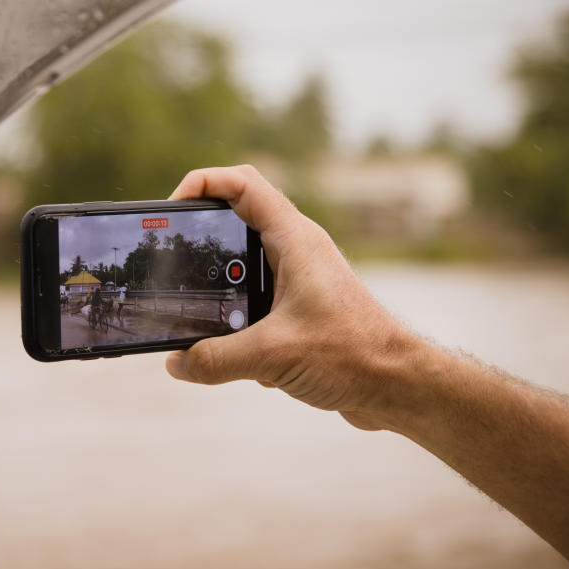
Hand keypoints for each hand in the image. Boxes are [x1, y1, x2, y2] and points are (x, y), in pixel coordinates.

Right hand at [166, 165, 424, 431]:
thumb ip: (216, 359)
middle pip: (237, 220)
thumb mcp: (273, 356)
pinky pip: (254, 300)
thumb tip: (176, 363)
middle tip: (172, 258)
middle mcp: (296, 250)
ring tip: (193, 308)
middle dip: (201, 237)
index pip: (242, 183)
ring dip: (218, 286)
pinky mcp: (299, 309)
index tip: (170, 210)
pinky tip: (231, 351)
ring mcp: (298, 278)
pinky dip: (235, 319)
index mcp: (294, 239)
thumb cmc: (354, 354)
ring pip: (243, 264)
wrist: (397, 385)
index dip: (201, 183)